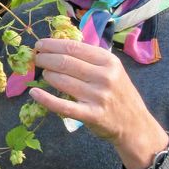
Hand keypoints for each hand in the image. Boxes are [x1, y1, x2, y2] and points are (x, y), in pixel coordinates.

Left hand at [29, 37, 168, 168]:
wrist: (134, 124)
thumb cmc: (118, 93)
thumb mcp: (112, 69)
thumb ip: (90, 58)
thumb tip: (58, 46)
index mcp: (108, 61)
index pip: (74, 47)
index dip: (52, 44)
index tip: (40, 45)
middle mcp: (104, 76)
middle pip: (65, 62)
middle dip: (46, 58)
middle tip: (37, 59)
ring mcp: (98, 96)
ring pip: (62, 81)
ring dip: (47, 75)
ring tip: (43, 74)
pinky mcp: (91, 115)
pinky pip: (63, 106)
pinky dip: (46, 99)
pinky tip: (34, 93)